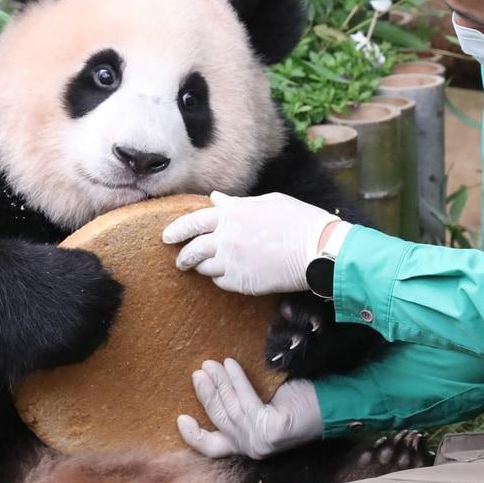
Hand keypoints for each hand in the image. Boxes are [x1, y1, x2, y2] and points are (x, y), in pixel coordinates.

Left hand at [162, 191, 342, 295]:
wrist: (316, 250)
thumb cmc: (298, 220)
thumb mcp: (267, 202)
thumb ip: (237, 204)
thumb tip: (216, 200)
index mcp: (231, 215)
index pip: (192, 221)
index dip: (176, 229)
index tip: (167, 236)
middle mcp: (226, 238)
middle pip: (192, 249)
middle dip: (183, 256)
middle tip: (181, 260)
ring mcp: (232, 262)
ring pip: (204, 268)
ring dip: (202, 268)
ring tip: (205, 268)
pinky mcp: (242, 282)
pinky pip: (221, 282)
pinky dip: (221, 279)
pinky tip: (230, 275)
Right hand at [176, 358, 321, 458]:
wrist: (333, 404)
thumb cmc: (301, 401)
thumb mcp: (265, 405)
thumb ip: (242, 405)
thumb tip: (214, 378)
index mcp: (249, 445)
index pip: (213, 448)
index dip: (194, 437)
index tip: (180, 419)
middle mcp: (253, 448)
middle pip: (218, 419)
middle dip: (206, 394)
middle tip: (199, 371)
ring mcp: (261, 441)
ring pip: (230, 408)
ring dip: (219, 383)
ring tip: (211, 364)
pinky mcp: (270, 429)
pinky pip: (246, 400)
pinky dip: (236, 380)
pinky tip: (231, 364)